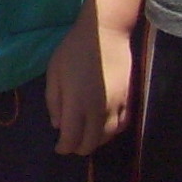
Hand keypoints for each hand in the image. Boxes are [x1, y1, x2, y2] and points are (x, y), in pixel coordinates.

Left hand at [46, 0, 130, 153]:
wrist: (106, 33)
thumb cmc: (74, 50)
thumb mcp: (54, 73)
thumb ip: (54, 101)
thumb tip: (58, 125)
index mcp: (77, 105)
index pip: (71, 139)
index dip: (64, 148)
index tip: (58, 147)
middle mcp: (98, 111)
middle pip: (91, 143)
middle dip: (78, 147)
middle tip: (70, 143)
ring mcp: (116, 106)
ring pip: (108, 136)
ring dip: (95, 141)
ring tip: (85, 136)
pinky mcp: (128, 99)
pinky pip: (122, 124)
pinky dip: (112, 131)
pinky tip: (105, 127)